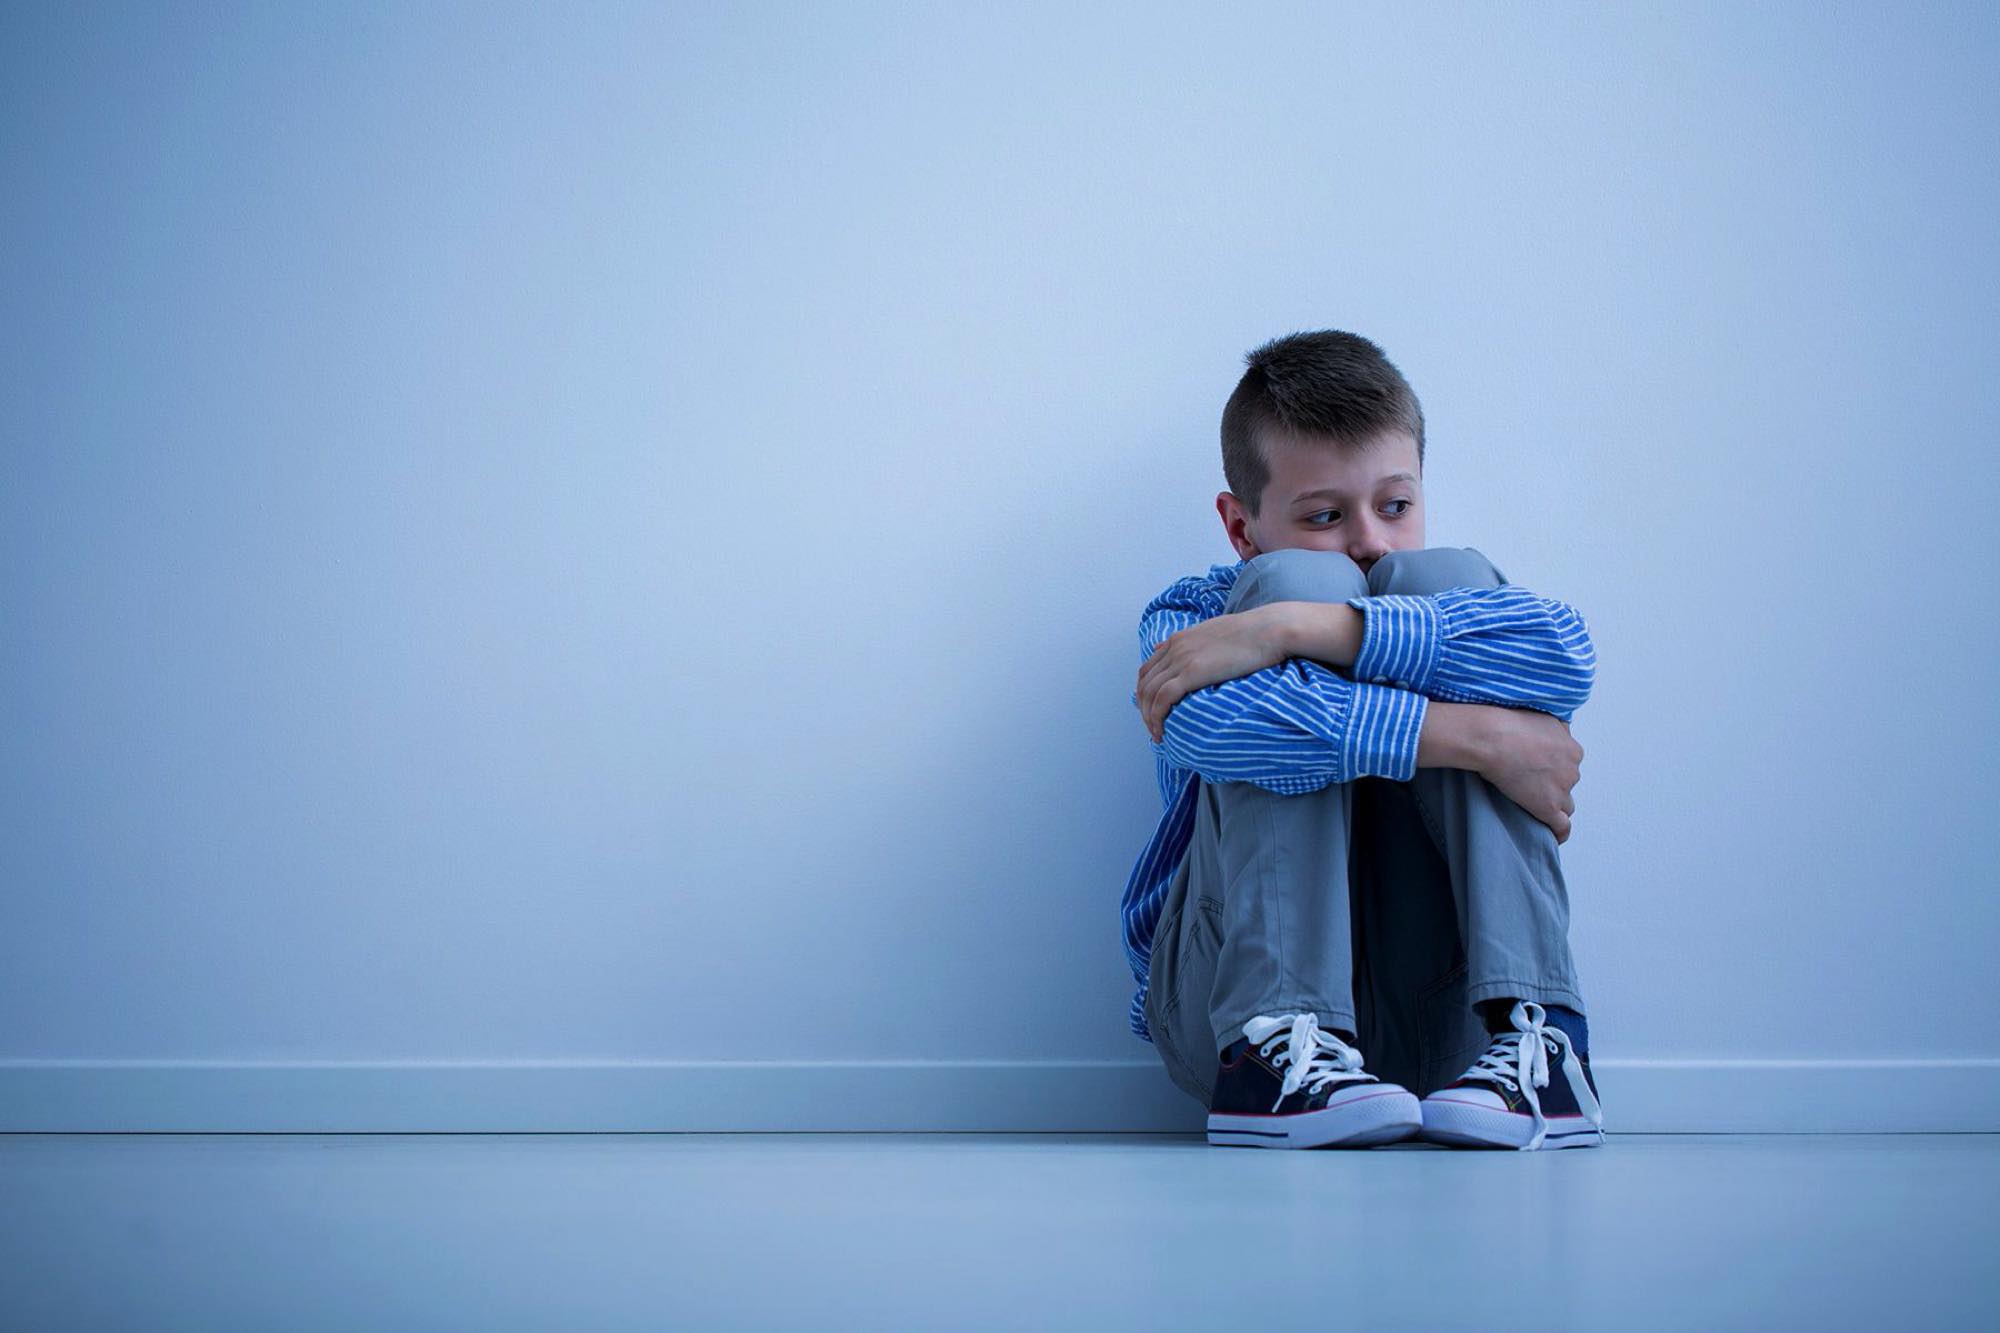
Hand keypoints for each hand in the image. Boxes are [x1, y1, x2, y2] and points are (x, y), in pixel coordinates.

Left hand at [1136, 604, 1291, 743]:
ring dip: (1149, 718)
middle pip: (1144, 684)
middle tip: (1154, 728)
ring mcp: (1182, 660)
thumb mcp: (1217, 633)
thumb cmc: (1253, 634)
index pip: (1148, 669)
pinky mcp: (1192, 673)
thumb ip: (1196, 644)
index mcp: (1179, 639)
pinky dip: (1157, 717)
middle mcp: (1175, 648)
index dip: (1145, 693)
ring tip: (1157, 736)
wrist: (1270, 629)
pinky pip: (1162, 699)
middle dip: (1144, 709)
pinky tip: (1162, 731)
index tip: (1153, 711)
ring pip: (1149, 694)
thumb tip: (1180, 651)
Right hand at [1475, 708, 1583, 843]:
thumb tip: (1559, 733)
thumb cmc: (1510, 724)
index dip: (1554, 768)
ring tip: (1535, 805)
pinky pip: (1562, 826)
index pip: (1570, 765)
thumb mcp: (1543, 716)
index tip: (1538, 769)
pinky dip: (1559, 832)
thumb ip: (1557, 729)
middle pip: (1567, 784)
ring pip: (1565, 805)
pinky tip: (1553, 836)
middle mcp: (1572, 770)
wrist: (1493, 738)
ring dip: (1553, 805)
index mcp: (1573, 750)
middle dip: (1552, 785)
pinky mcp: (1548, 807)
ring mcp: (1561, 790)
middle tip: (1529, 783)